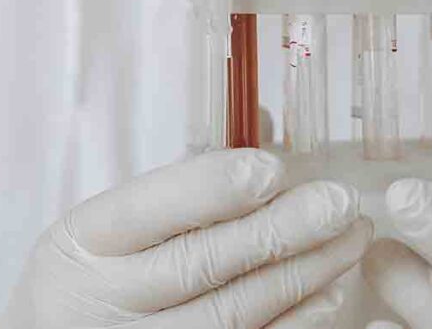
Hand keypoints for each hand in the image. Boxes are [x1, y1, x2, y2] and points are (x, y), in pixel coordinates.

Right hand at [1, 149, 371, 327]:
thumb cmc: (96, 273)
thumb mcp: (111, 225)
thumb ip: (182, 181)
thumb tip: (268, 122)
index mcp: (81, 241)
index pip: (144, 209)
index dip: (209, 188)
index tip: (272, 168)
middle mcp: (102, 299)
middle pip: (197, 264)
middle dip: (278, 230)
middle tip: (339, 202)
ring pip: (230, 313)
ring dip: (301, 274)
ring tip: (350, 236)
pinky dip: (293, 321)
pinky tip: (329, 290)